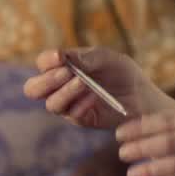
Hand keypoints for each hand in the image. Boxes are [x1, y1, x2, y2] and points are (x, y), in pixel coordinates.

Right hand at [24, 47, 172, 130]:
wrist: (141, 95)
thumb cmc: (122, 72)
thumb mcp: (106, 58)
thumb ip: (85, 57)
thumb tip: (62, 56)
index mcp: (63, 67)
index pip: (43, 63)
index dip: (47, 60)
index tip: (60, 57)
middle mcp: (60, 87)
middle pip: (33, 89)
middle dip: (46, 80)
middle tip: (65, 72)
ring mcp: (68, 105)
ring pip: (51, 104)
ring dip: (64, 92)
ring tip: (83, 83)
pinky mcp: (80, 119)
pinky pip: (71, 115)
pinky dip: (81, 105)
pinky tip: (94, 97)